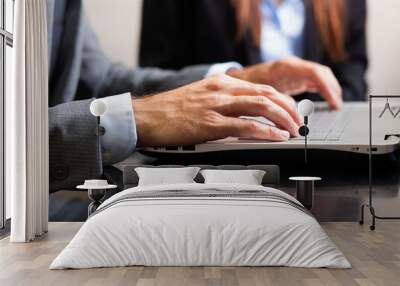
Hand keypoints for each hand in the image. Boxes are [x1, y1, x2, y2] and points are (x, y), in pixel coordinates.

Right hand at [133, 74, 302, 146]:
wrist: (146, 117)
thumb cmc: (170, 110)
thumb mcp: (201, 96)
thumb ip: (223, 101)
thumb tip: (244, 112)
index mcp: (221, 83)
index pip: (261, 87)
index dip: (282, 99)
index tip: (291, 110)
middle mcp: (221, 90)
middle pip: (266, 94)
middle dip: (288, 108)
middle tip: (298, 121)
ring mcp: (216, 106)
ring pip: (260, 106)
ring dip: (282, 118)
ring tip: (293, 130)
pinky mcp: (210, 124)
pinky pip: (245, 126)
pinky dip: (265, 131)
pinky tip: (276, 137)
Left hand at [228, 57, 342, 109]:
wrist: (240, 77)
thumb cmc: (247, 85)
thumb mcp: (260, 93)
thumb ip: (275, 101)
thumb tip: (288, 115)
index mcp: (286, 67)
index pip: (315, 73)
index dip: (327, 88)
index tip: (334, 103)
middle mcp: (293, 65)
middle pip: (322, 73)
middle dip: (332, 89)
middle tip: (337, 107)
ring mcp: (295, 69)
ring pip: (321, 75)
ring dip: (330, 89)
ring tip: (335, 105)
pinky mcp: (295, 75)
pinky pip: (315, 79)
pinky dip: (323, 89)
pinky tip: (327, 100)